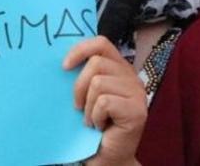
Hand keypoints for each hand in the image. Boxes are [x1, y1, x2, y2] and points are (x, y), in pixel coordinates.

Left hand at [64, 37, 146, 165]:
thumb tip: (61, 59)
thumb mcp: (86, 93)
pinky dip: (95, 116)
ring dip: (88, 106)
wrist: (106, 156)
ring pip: (98, 83)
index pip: (101, 43)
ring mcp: (137, 94)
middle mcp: (132, 77)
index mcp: (120, 69)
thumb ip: (83, 73)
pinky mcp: (137, 111)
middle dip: (79, 87)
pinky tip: (100, 126)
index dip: (80, 50)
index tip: (64, 67)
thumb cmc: (93, 124)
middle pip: (96, 63)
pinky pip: (104, 102)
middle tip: (78, 107)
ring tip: (92, 119)